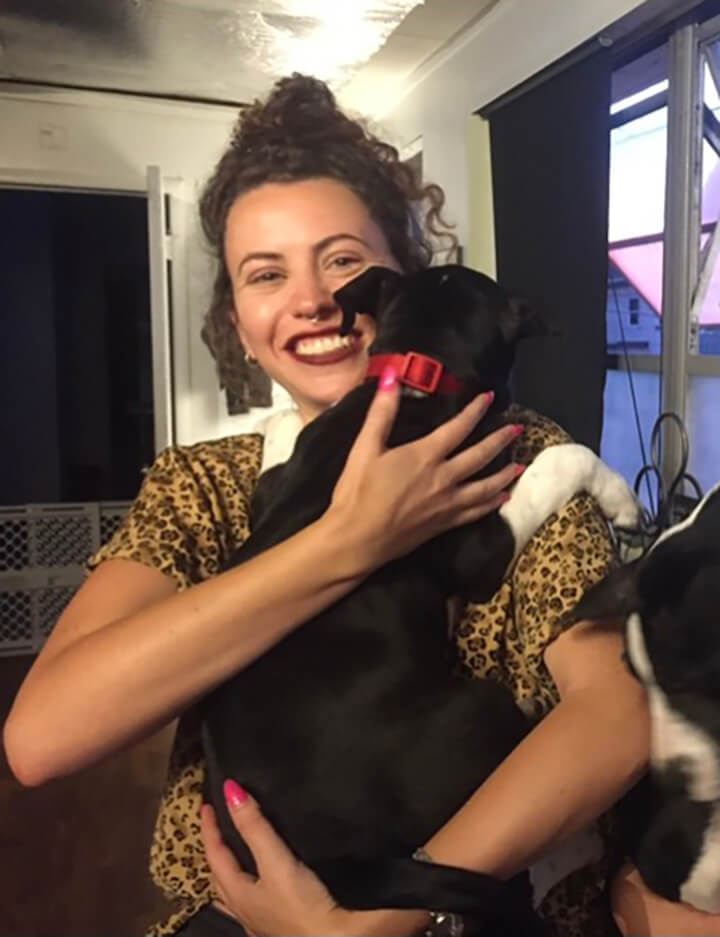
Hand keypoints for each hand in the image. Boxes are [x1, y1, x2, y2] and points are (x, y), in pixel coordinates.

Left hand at [200, 780, 426, 936]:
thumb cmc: (303, 907)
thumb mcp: (276, 862)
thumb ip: (255, 828)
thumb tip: (231, 791)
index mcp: (238, 894)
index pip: (214, 855)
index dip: (209, 828)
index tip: (207, 804)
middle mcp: (245, 910)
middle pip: (221, 875)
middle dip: (216, 849)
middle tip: (216, 824)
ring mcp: (261, 921)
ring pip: (235, 892)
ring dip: (231, 870)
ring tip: (234, 854)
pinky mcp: (281, 925)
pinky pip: (255, 901)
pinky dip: (251, 885)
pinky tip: (263, 885)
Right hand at [327, 366, 522, 569]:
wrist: (356, 540)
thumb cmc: (358, 492)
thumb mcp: (365, 448)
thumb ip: (381, 412)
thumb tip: (391, 376)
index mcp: (425, 456)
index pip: (458, 428)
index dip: (475, 410)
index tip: (490, 398)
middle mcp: (443, 479)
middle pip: (480, 456)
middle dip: (501, 440)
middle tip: (518, 430)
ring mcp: (447, 504)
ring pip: (485, 487)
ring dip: (504, 475)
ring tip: (520, 466)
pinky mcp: (443, 524)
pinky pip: (476, 512)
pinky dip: (492, 504)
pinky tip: (502, 500)